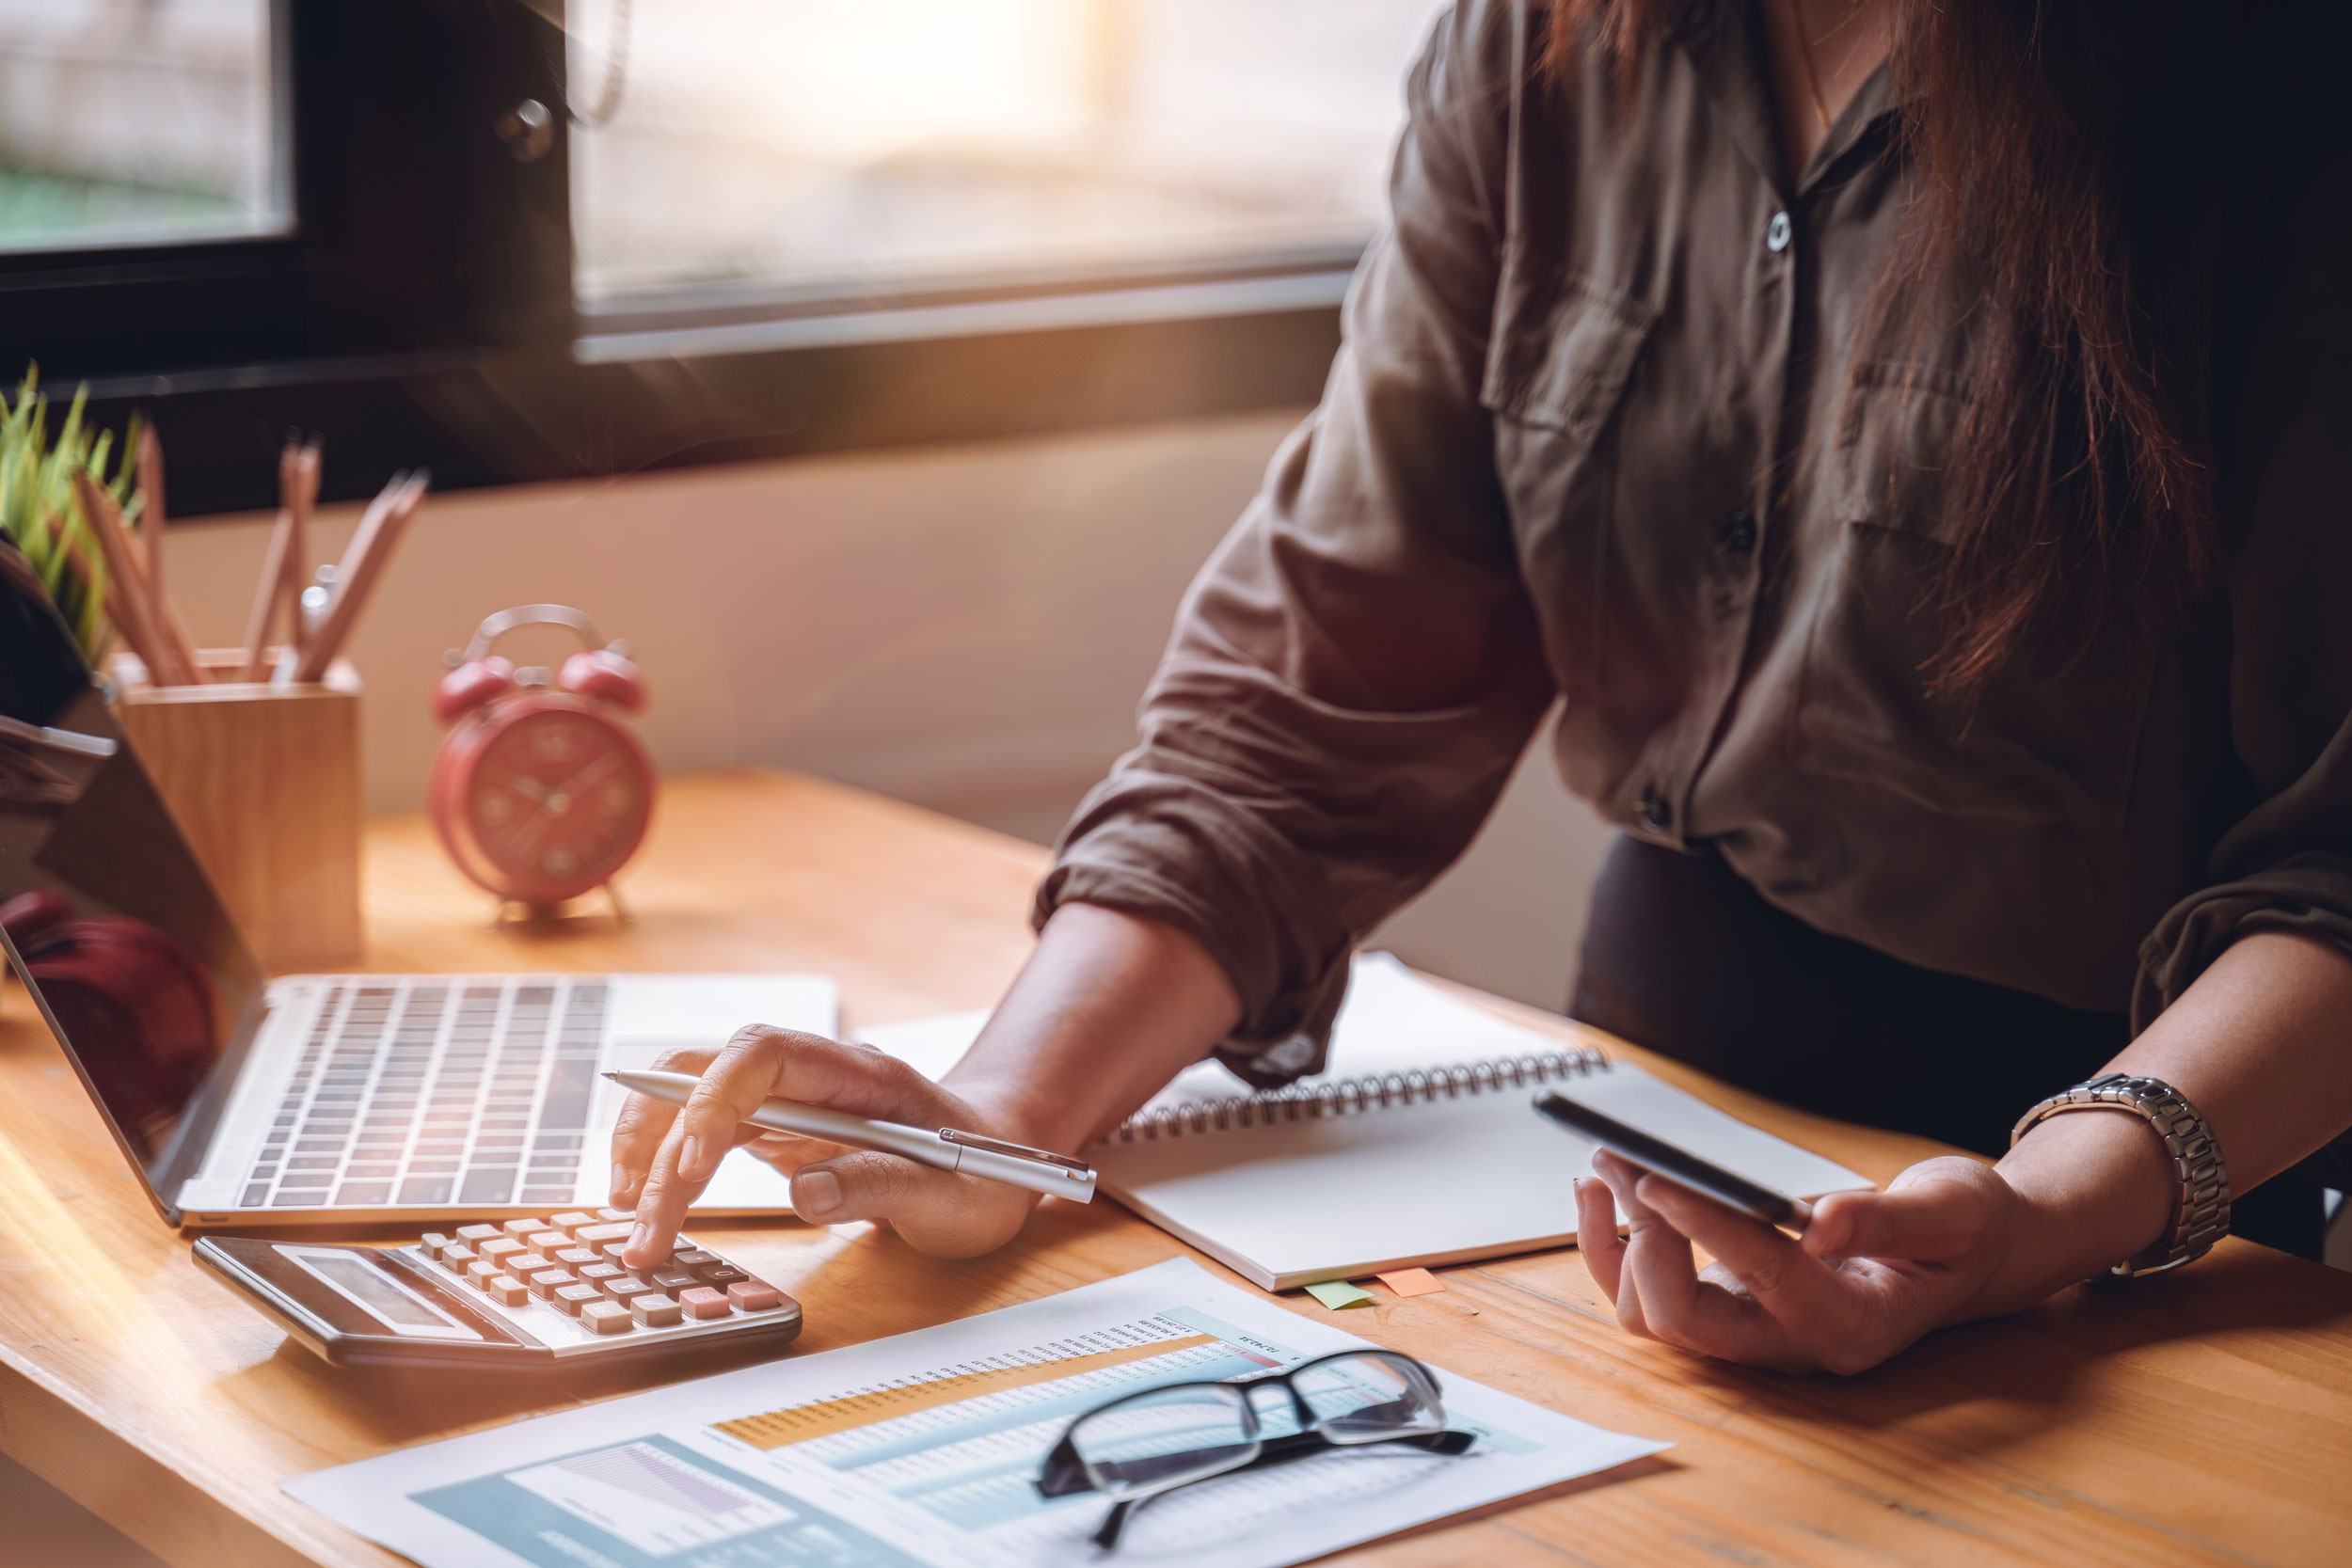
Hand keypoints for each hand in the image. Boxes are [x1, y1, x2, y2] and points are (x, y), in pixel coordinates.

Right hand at [610, 1026, 1041, 1266]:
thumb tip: (806, 1191)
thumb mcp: (950, 1194)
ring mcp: (786, 1097)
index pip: (761, 1054)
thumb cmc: (980, 1171)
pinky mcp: (773, 1128)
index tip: (693, 1165)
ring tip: (634, 1228)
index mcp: (855, 1073)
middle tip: (644, 1226)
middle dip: (661, 1144)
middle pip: (707, 1076)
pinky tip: (651, 1208)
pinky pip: (703, 1133)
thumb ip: (882, 1185)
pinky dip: (668, 1168)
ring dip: (650, 1154)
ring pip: (690, 1101)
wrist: (994, 1160)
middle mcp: (809, 1073)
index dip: (715, 1100)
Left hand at [1574, 1149, 2027, 1374]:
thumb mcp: (1949, 1214)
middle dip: (1646, 1246)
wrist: (1971, 1253)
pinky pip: (1650, 1292)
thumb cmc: (1966, 1231)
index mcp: (1850, 1327)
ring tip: (1607, 1160)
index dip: (1706, 1229)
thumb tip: (1819, 1222)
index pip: (1763, 1282)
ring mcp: (1754, 1328)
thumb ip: (1887, 1221)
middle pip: (1687, 1324)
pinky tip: (1603, 1188)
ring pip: (1653, 1313)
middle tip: (1626, 1164)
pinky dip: (1614, 1244)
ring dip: (1617, 1240)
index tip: (1658, 1176)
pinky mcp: (1729, 1302)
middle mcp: (1791, 1343)